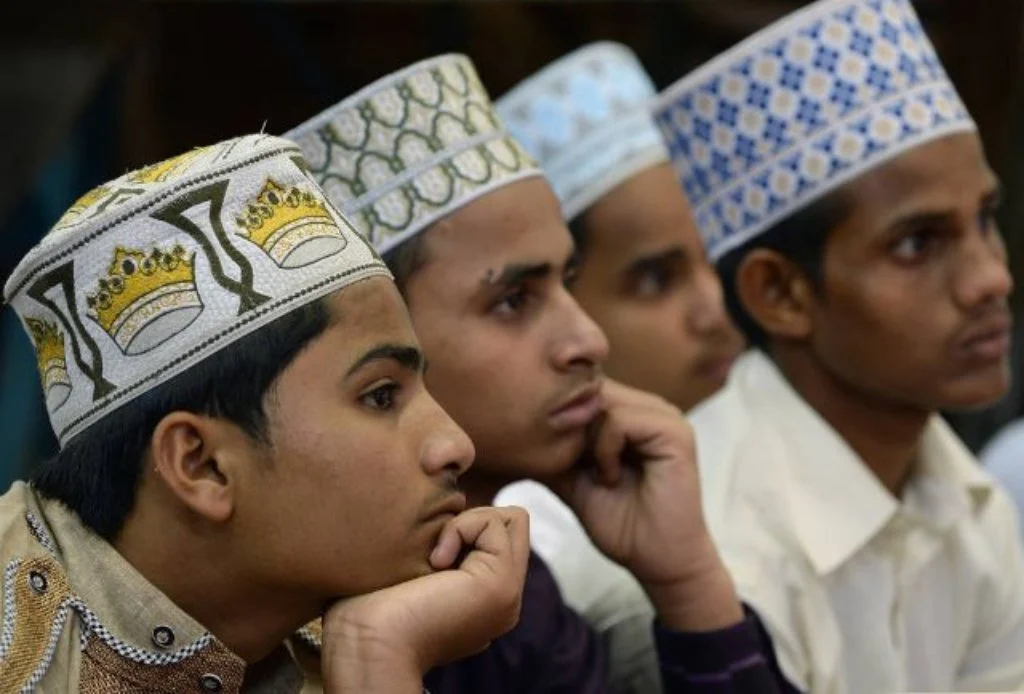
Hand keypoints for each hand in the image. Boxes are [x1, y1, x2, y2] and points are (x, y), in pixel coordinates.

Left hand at [321, 506, 529, 692]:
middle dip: (476, 516)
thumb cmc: (367, 614)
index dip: (464, 527)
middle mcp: (502, 600)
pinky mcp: (501, 583)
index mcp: (482, 602)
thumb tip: (441, 539)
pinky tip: (436, 562)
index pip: (497, 539)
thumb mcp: (409, 575)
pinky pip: (498, 522)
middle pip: (512, 525)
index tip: (427, 554)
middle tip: (438, 547)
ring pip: (512, 519)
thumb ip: (435, 557)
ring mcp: (507, 593)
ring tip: (435, 557)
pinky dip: (462, 526)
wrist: (368, 645)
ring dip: (468, 521)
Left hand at [549, 379, 741, 630]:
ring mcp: (664, 415)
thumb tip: (510, 430)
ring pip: (602, 400)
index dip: (561, 415)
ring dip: (589, 442)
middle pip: (590, 389)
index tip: (557, 456)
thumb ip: (552, 449)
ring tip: (600, 476)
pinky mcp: (674, 431)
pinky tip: (611, 477)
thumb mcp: (572, 478)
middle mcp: (649, 406)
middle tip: (574, 466)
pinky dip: (605, 450)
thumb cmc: (619, 521)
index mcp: (630, 412)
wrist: (657, 560)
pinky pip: (620, 420)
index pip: (583, 389)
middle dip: (571, 427)